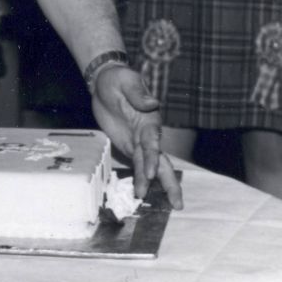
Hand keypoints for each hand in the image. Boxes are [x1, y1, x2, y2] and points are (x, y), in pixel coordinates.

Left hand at [90, 64, 182, 209]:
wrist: (105, 82)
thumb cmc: (118, 79)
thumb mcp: (126, 81)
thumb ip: (137, 93)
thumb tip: (152, 103)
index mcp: (150, 119)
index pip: (153, 141)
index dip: (153, 157)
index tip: (152, 173)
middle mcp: (148, 134)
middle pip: (161, 160)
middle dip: (168, 181)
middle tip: (177, 202)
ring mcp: (139, 142)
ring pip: (149, 166)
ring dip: (149, 184)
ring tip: (145, 200)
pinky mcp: (129, 146)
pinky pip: (137, 165)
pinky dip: (139, 178)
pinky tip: (140, 193)